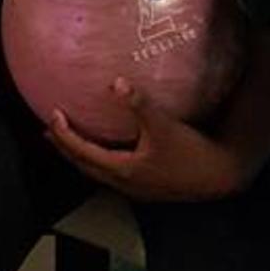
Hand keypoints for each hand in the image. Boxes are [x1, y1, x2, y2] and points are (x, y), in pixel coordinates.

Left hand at [47, 81, 249, 202]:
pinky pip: (114, 172)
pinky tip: (111, 146)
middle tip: (49, 131)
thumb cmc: (190, 152)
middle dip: (65, 148)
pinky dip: (101, 159)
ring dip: (83, 156)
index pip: (82, 152)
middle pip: (85, 166)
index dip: (64, 135)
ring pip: (99, 172)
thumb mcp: (163, 124)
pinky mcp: (149, 186)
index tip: (51, 116)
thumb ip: (139, 103)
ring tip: (72, 139)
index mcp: (122, 170)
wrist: (220, 176)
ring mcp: (137, 188)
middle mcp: (125, 183)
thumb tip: (116, 82)